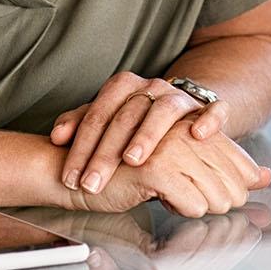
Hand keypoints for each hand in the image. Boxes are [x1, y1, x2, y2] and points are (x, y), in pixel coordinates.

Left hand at [53, 71, 227, 192]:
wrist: (180, 109)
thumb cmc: (137, 121)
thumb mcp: (106, 119)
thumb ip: (79, 123)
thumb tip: (57, 136)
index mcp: (123, 86)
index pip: (97, 115)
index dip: (81, 148)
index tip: (71, 179)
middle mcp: (151, 87)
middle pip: (125, 117)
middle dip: (105, 153)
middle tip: (92, 183)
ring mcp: (180, 97)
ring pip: (164, 111)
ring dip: (147, 136)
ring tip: (132, 160)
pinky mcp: (207, 108)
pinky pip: (213, 110)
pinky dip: (208, 120)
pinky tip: (198, 136)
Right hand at [63, 121, 270, 217]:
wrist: (71, 170)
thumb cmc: (122, 170)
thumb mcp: (178, 165)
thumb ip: (222, 167)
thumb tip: (266, 176)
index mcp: (190, 124)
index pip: (236, 157)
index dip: (238, 183)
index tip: (234, 197)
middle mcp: (184, 129)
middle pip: (232, 179)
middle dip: (224, 201)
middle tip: (203, 207)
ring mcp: (171, 146)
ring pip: (216, 194)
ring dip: (201, 207)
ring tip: (176, 202)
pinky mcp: (155, 167)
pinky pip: (192, 204)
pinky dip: (183, 211)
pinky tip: (162, 202)